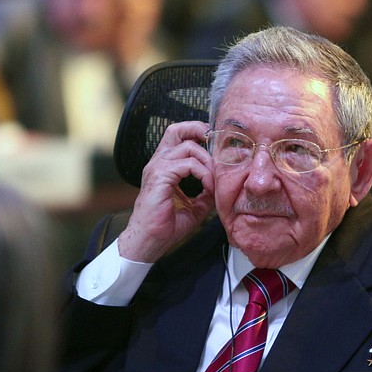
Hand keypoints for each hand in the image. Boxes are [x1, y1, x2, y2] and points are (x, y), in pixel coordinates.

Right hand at [117, 121, 215, 261]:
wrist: (149, 241)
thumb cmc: (165, 226)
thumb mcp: (194, 207)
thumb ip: (206, 194)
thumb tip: (221, 187)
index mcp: (164, 166)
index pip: (179, 137)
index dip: (198, 135)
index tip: (216, 148)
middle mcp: (158, 163)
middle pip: (177, 130)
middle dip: (199, 131)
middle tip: (216, 145)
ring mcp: (157, 168)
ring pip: (188, 147)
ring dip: (207, 161)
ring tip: (214, 179)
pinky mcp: (159, 177)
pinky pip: (187, 164)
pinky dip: (203, 173)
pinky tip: (208, 186)